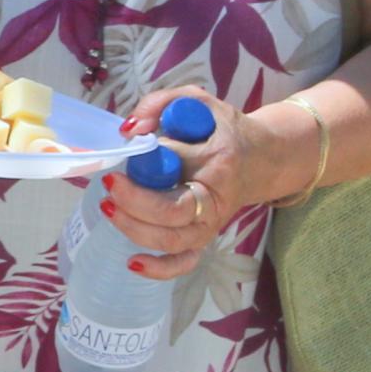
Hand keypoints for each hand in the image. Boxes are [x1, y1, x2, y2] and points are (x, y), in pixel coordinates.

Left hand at [99, 92, 276, 279]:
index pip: (179, 163)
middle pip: (173, 214)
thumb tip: (129, 130)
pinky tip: (133, 263)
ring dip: (135, 229)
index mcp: (219, 162)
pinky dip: (160, 269)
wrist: (262, 159)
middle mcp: (216, 200)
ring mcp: (210, 224)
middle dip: (134, 202)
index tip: (125, 146)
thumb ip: (160, 105)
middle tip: (111, 182)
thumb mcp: (197, 102)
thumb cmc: (222, 130)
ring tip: (108, 207)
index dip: (147, 157)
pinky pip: (184, 262)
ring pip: (173, 241)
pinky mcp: (204, 237)